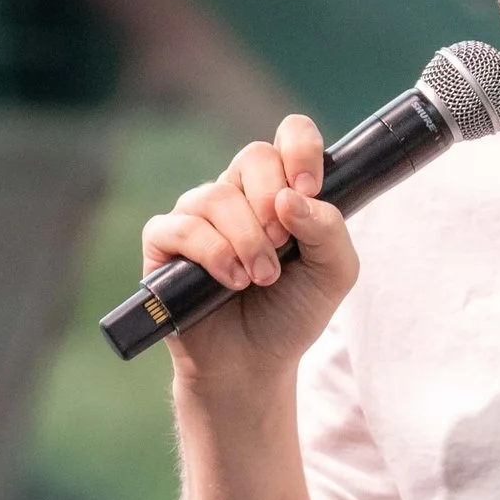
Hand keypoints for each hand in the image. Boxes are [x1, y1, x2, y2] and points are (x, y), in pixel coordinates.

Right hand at [138, 114, 356, 383]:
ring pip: (217, 196)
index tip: (309, 187)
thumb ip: (331, 231)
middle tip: (284, 246)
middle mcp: (238, 194)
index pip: (289, 136)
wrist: (253, 363)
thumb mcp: (334, 275)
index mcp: (280, 190)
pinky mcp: (165, 242)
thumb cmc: (291, 312)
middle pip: (253, 157)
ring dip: (247, 239)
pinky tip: (231, 281)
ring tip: (260, 278)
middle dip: (272, 203)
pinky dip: (212, 253)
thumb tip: (293, 198)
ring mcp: (199, 215)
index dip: (301, 149)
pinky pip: (181, 227)